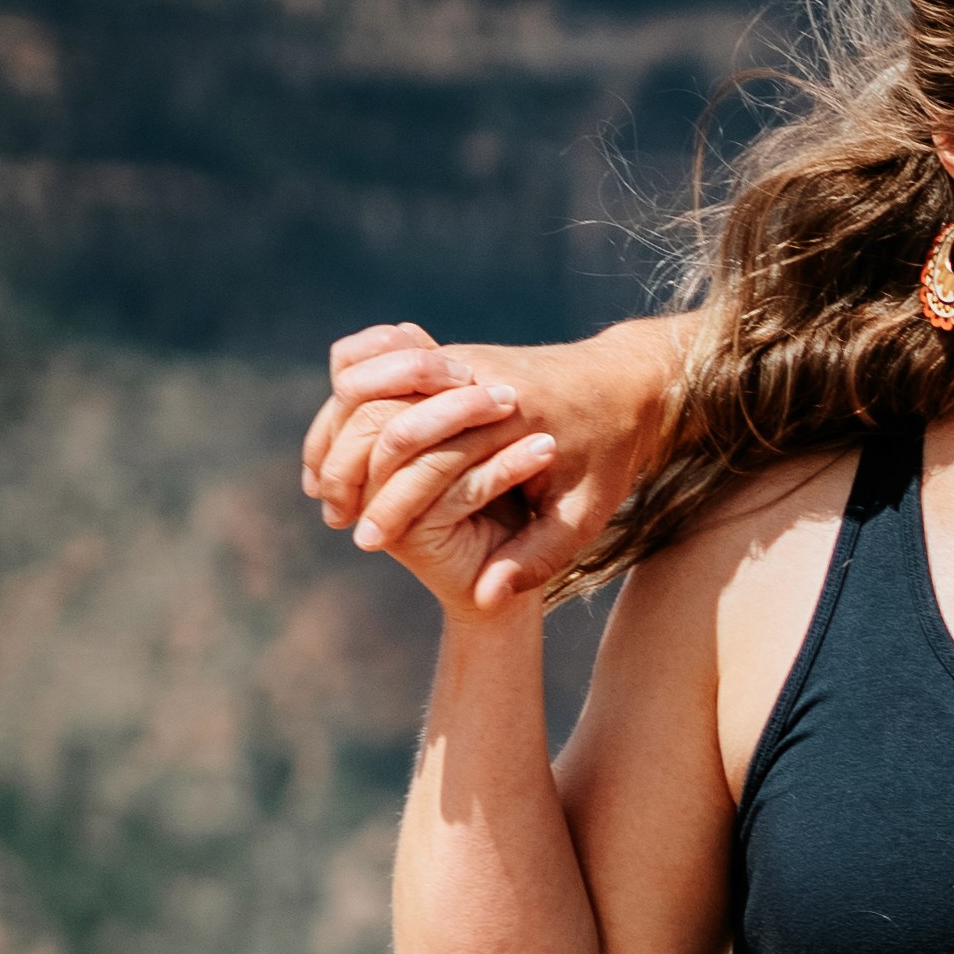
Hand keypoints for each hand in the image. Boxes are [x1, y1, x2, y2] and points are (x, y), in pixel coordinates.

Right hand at [308, 323, 648, 613]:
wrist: (627, 384)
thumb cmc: (610, 455)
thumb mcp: (587, 512)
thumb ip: (539, 555)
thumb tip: (485, 599)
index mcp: (512, 415)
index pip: (423, 456)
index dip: (389, 504)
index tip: (366, 540)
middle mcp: (475, 375)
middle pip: (382, 411)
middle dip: (346, 462)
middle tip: (332, 510)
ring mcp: (461, 358)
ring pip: (371, 383)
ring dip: (339, 432)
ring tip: (326, 488)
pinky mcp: (454, 354)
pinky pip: (384, 368)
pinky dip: (356, 404)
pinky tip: (344, 449)